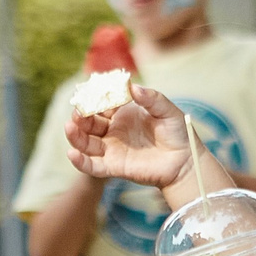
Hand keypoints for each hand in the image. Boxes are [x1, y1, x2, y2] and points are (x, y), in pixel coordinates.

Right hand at [64, 83, 191, 188]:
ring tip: (69, 127)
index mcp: (122, 113)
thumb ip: (152, 98)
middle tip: (77, 111)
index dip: (92, 98)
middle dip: (80, 117)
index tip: (86, 92)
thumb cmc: (177, 133)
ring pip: (86, 143)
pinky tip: (72, 153)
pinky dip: (80, 162)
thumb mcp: (167, 111)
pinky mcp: (114, 167)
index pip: (101, 104)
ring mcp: (112, 149)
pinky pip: (93, 165)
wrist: (185, 161)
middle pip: (89, 123)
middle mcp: (113, 130)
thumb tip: (133, 87)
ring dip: (75, 136)